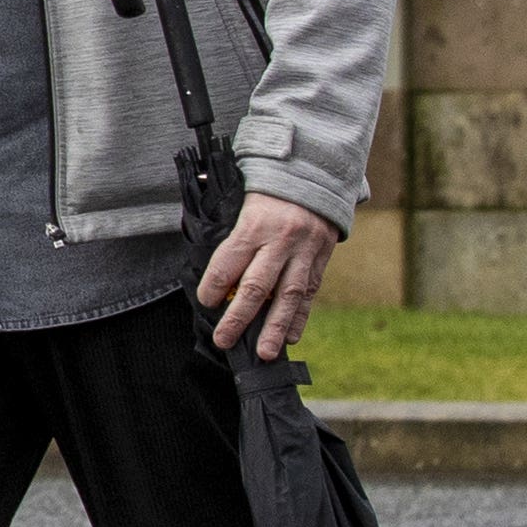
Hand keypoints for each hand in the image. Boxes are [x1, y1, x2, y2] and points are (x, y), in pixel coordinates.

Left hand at [199, 190, 335, 360]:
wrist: (315, 174)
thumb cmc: (268, 189)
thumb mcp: (240, 196)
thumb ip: (223, 222)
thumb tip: (205, 245)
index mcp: (253, 224)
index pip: (229, 261)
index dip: (214, 286)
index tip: (206, 302)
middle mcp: (280, 240)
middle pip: (257, 285)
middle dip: (239, 317)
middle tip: (226, 340)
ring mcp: (304, 251)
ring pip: (288, 295)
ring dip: (275, 327)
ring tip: (265, 352)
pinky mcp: (321, 259)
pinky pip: (310, 292)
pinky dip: (300, 317)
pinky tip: (290, 336)